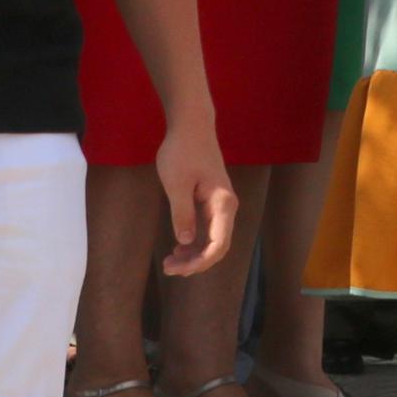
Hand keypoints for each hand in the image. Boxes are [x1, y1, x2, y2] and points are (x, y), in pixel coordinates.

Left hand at [156, 121, 238, 277]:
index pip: (218, 244)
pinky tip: (179, 246)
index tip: (177, 269)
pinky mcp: (213, 202)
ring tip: (170, 262)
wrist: (192, 127)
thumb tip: (185, 241)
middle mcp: (227, 207)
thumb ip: (182, 213)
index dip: (200, 262)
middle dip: (196, 263)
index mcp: (222, 203)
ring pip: (214, 240)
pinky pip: (209, 230)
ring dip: (195, 255)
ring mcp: (221, 205)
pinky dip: (196, 242)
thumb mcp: (176, 184)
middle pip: (219, 246)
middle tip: (169, 268)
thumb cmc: (182, 152)